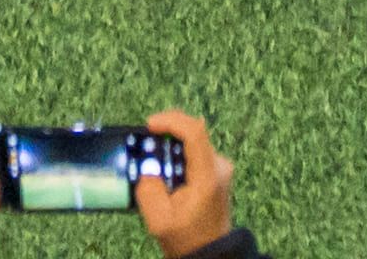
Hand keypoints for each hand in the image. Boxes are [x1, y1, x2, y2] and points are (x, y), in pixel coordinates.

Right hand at [133, 108, 231, 249]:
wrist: (209, 253)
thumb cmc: (186, 239)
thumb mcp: (159, 220)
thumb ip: (148, 190)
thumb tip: (146, 168)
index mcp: (208, 176)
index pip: (194, 131)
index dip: (171, 121)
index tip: (150, 124)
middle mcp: (219, 167)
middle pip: (192, 134)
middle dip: (166, 135)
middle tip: (146, 149)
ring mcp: (220, 169)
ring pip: (192, 143)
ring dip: (171, 148)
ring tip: (155, 168)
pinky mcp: (217, 173)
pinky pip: (194, 153)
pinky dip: (177, 157)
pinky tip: (166, 176)